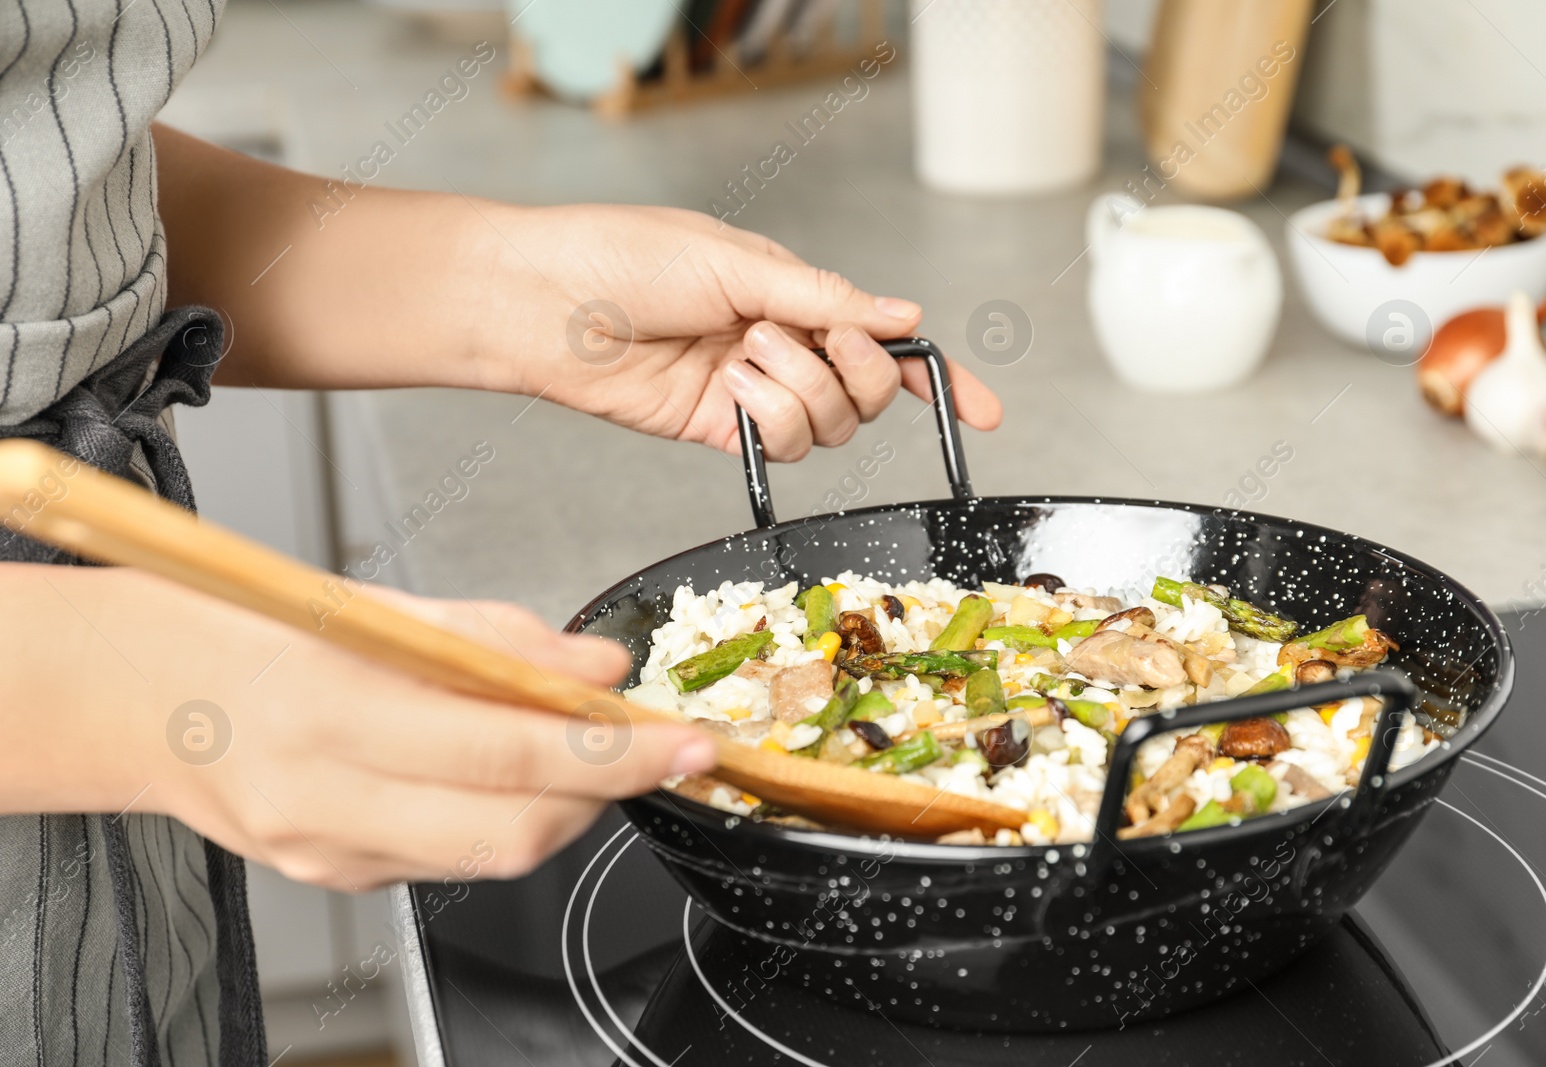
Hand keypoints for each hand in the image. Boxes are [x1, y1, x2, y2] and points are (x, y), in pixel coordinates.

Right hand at [1, 565, 713, 889]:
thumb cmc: (240, 627)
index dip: (620, 754)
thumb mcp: (372, 603)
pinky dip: (503, 816)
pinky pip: (450, 860)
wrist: (133, 694)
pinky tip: (505, 771)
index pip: (514, 755)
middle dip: (612, 791)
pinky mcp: (335, 877)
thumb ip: (499, 641)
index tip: (686, 739)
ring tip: (588, 746)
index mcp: (335, 712)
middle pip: (519, 832)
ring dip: (567, 805)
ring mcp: (330, 855)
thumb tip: (598, 669)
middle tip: (662, 746)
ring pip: (495, 855)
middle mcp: (329, 802)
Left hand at [473, 203, 1003, 460]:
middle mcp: (782, 348)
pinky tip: (730, 387)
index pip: (883, 340)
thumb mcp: (740, 263)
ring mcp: (753, 394)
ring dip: (799, 389)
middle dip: (857, 370)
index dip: (937, 378)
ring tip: (744, 354)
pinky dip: (769, 417)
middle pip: (868, 391)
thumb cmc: (627, 256)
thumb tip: (901, 315)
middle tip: (808, 338)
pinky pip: (782, 446)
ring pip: (829, 425)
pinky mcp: (720, 432)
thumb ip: (826, 298)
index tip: (985, 412)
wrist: (547, 301)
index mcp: (794, 295)